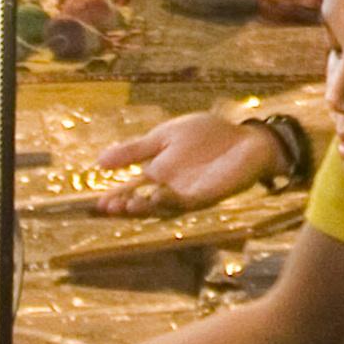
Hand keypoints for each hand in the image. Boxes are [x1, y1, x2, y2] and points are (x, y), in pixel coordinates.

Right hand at [88, 109, 292, 213]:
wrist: (245, 137)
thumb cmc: (207, 135)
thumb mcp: (164, 137)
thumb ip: (135, 150)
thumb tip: (99, 161)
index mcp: (158, 174)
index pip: (131, 190)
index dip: (116, 198)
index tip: (99, 204)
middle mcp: (170, 189)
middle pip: (145, 203)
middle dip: (128, 206)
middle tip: (110, 207)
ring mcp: (189, 194)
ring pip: (164, 207)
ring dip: (146, 207)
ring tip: (130, 204)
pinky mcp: (209, 195)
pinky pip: (187, 202)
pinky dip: (172, 201)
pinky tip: (158, 196)